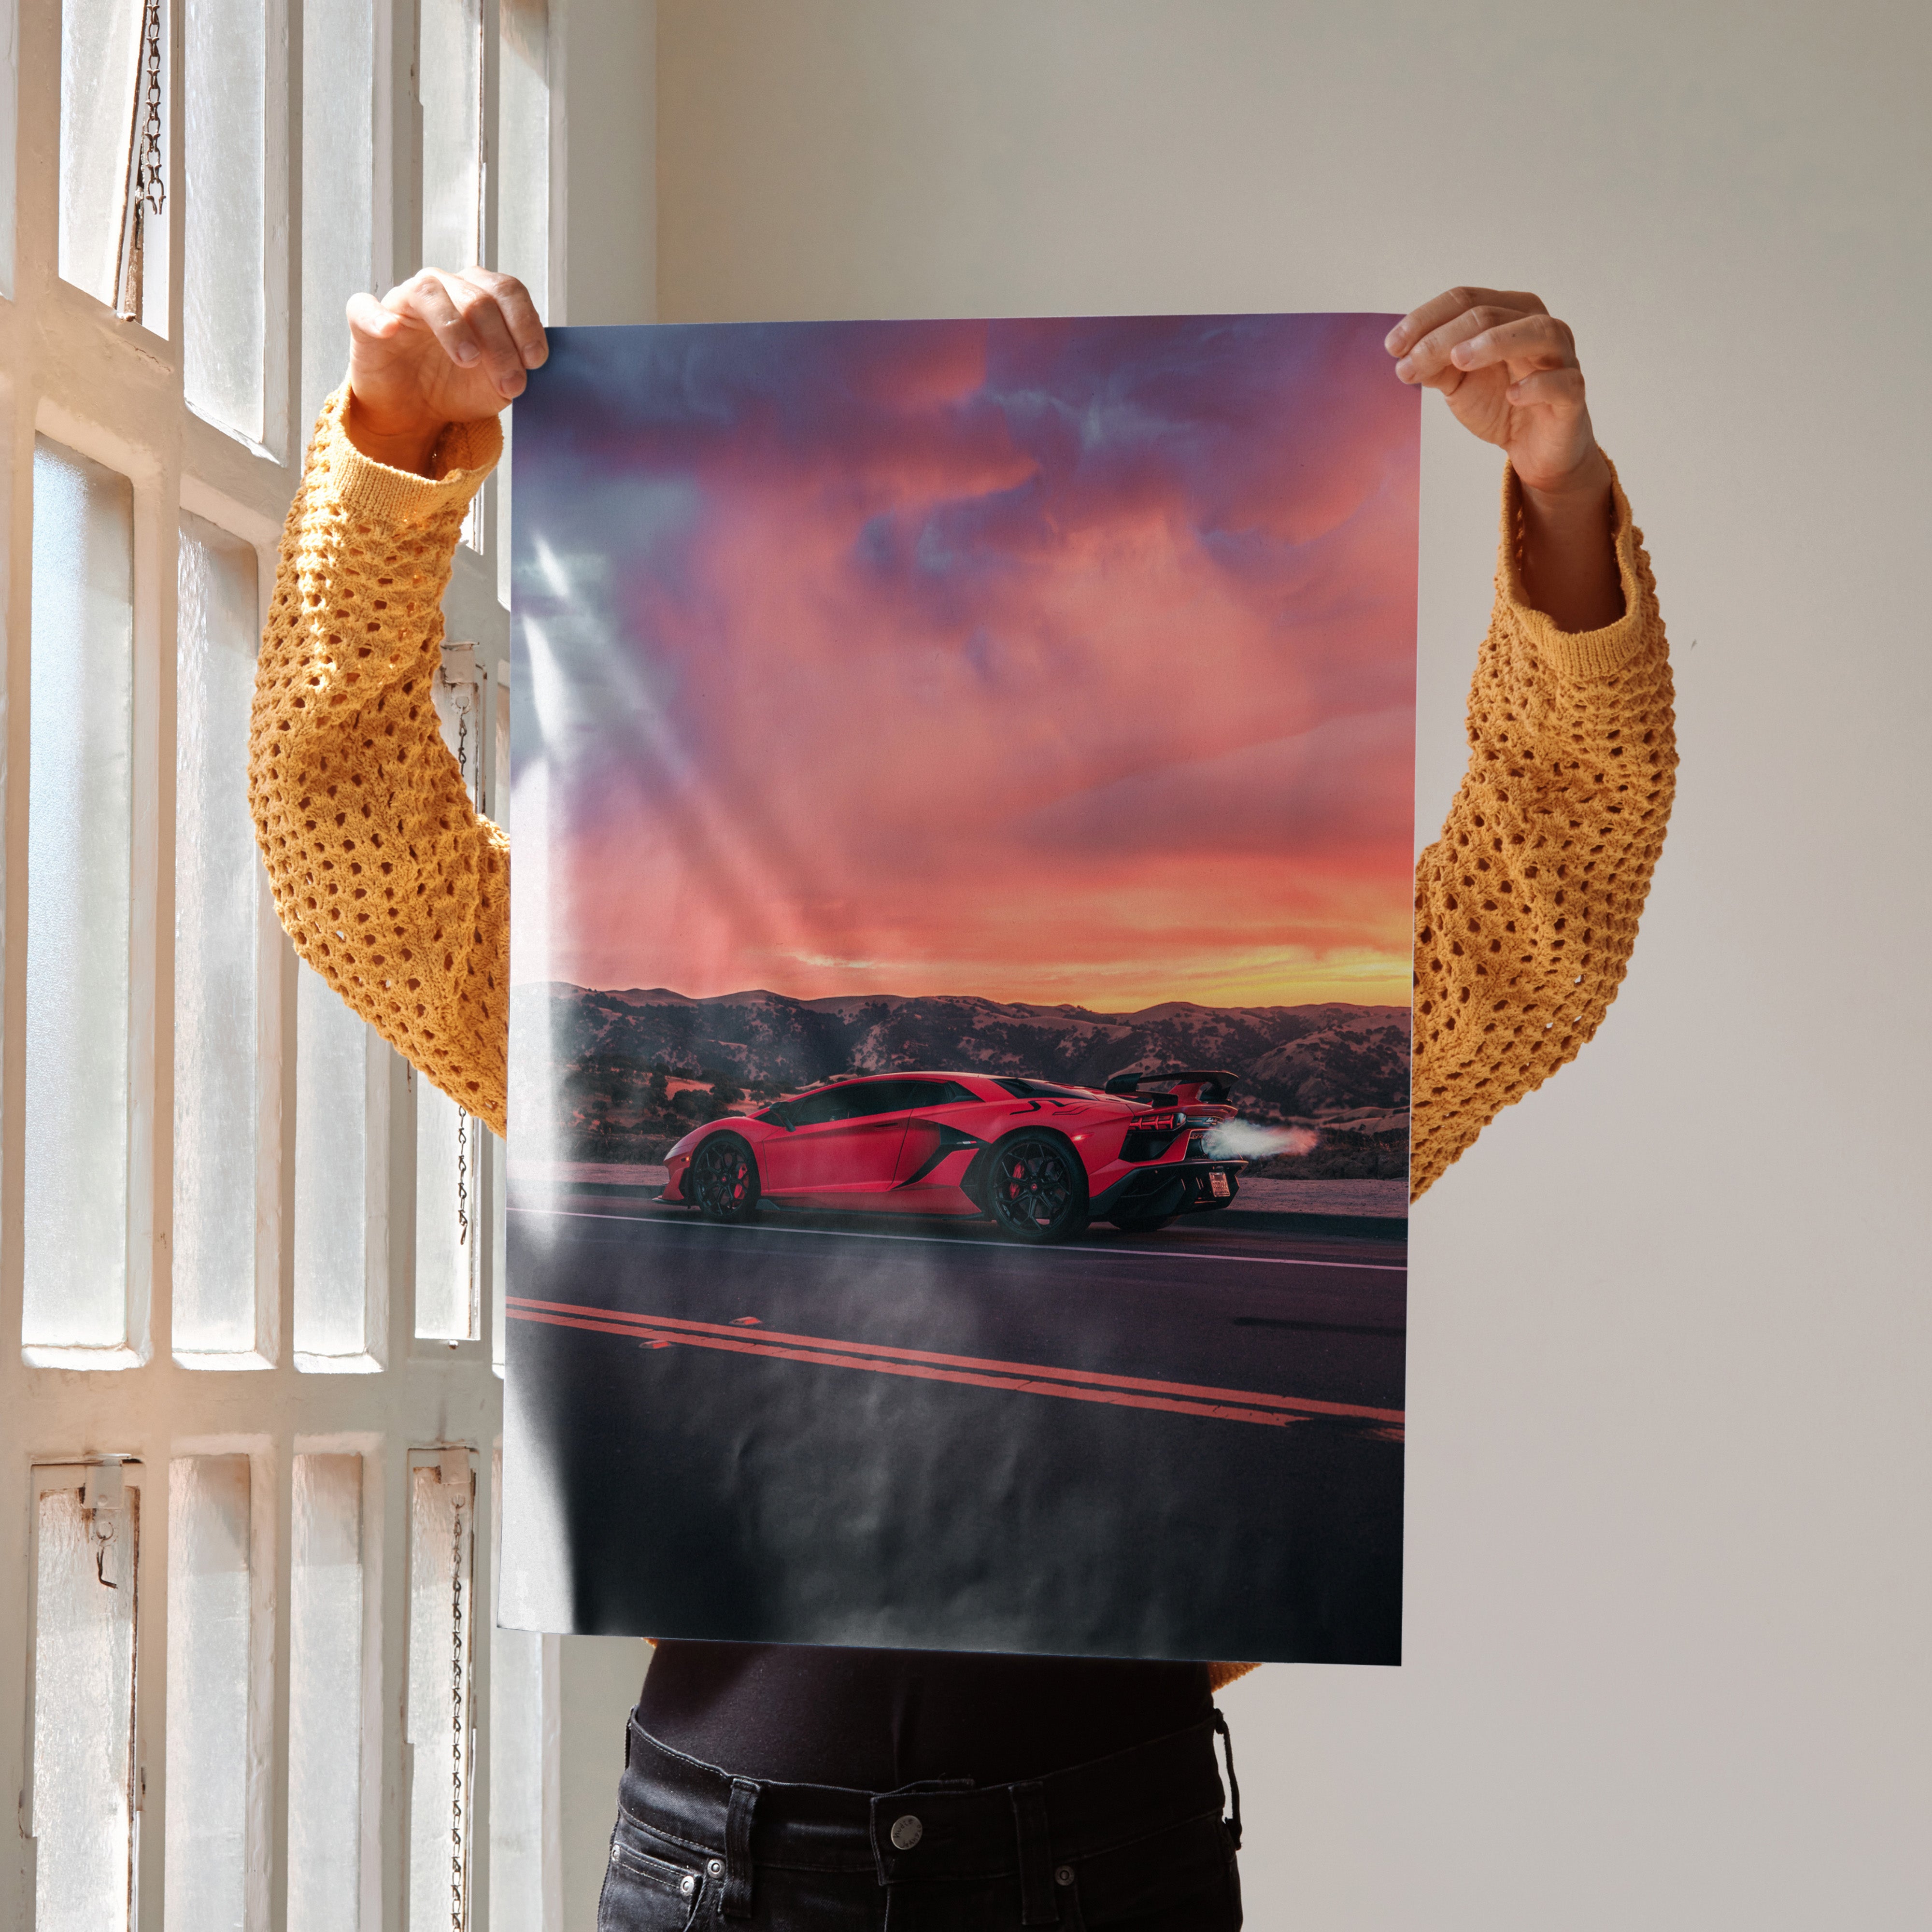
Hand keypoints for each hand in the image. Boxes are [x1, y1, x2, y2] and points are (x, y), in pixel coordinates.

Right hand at [344, 268, 546, 474]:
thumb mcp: (497, 384)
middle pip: (477, 297)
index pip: (507, 291)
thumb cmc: (457, 387)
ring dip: (454, 327)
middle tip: (510, 383)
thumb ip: (516, 368)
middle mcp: (443, 288)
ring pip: (430, 293)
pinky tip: (390, 331)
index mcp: (479, 295)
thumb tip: (529, 362)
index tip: (536, 361)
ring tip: (469, 360)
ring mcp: (404, 301)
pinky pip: (365, 307)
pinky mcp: (366, 321)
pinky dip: (377, 316)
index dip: (525, 323)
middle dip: (500, 343)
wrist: (415, 413)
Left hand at [1388, 287, 1621, 629]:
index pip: (1465, 299)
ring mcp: (1561, 358)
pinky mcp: (1573, 394)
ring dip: (1495, 342)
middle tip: (1410, 363)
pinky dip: (1537, 385)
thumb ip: (1436, 365)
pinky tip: (1512, 394)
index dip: (1426, 319)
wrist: (1534, 448)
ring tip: (1458, 360)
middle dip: (1443, 337)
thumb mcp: (1458, 383)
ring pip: (1536, 332)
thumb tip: (1405, 356)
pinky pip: (1562, 382)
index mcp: (1509, 314)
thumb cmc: (1500, 403)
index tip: (1392, 346)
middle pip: (1490, 314)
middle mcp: (1538, 326)